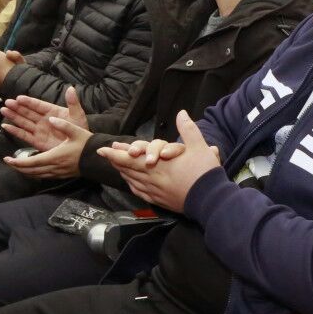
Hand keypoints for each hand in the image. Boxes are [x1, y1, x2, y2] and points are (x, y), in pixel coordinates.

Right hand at [1, 86, 88, 151]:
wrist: (79, 148)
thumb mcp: (78, 115)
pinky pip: (24, 135)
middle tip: (7, 102)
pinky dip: (15, 131)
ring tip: (4, 110)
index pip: (38, 105)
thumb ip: (73, 102)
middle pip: (28, 112)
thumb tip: (71, 88)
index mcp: (52, 111)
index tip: (19, 98)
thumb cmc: (79, 130)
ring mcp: (39, 130)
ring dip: (13, 116)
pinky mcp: (37, 141)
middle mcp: (43, 120)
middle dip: (17, 107)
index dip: (28, 101)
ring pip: (23, 122)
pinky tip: (6, 126)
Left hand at [3, 112, 91, 178]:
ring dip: (25, 171)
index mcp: (55, 156)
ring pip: (37, 175)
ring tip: (17, 165)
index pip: (32, 162)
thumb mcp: (76, 131)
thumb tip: (51, 118)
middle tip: (8, 161)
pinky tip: (32, 170)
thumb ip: (63, 124)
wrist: (97, 159)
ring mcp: (58, 172)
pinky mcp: (61, 174)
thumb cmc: (87, 145)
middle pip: (31, 171)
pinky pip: (44, 176)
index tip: (8, 159)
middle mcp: (54, 166)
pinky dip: (35, 173)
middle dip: (18, 167)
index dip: (18, 162)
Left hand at [96, 110, 219, 211]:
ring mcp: (155, 191)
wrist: (210, 199)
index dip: (115, 154)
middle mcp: (152, 178)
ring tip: (116, 166)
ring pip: (132, 181)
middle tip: (106, 155)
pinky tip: (130, 183)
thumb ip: (188, 129)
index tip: (103, 149)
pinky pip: (141, 192)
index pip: (130, 158)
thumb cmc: (203, 173)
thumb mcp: (199, 146)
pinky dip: (132, 186)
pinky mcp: (160, 200)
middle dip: (116, 161)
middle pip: (128, 169)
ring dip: (123, 172)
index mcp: (158, 164)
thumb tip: (181, 113)